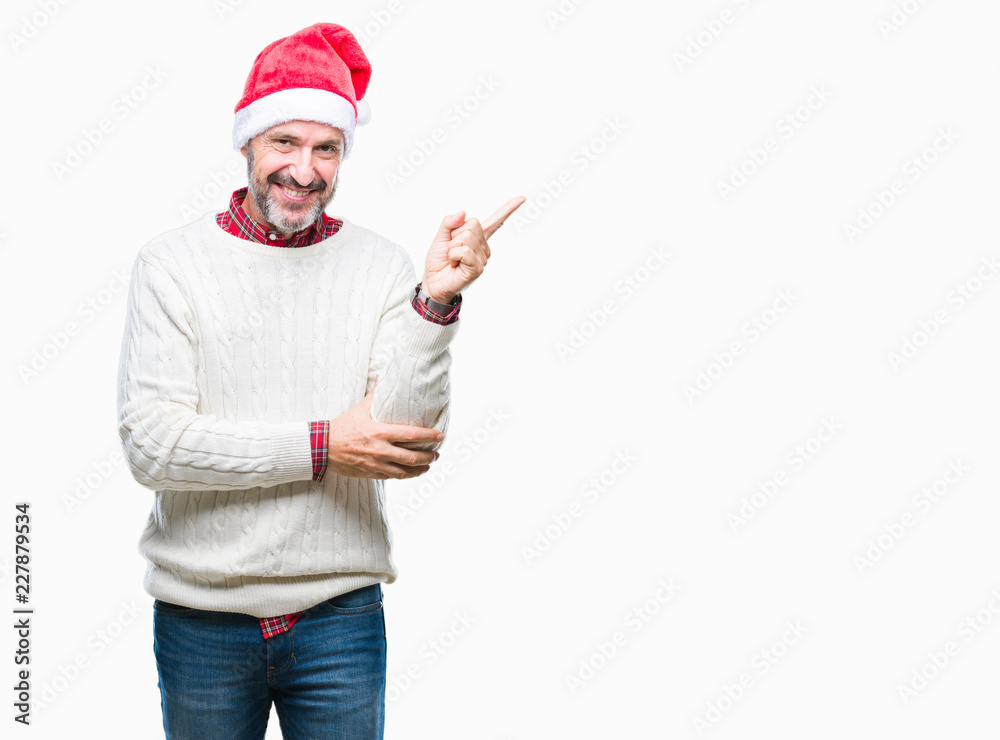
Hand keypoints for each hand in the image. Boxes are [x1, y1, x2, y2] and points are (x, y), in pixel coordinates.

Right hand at [327, 385, 442, 479]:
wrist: (322, 448)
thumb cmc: (341, 427)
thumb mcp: (359, 409)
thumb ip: (375, 395)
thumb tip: (384, 377)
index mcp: (379, 432)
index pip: (411, 435)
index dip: (428, 436)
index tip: (440, 435)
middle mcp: (380, 450)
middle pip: (412, 457)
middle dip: (429, 456)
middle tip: (438, 452)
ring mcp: (376, 464)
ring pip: (405, 471)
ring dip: (420, 468)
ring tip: (429, 464)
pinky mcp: (371, 473)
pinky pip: (393, 477)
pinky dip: (406, 475)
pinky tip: (412, 472)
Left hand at [422, 196, 525, 302]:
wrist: (432, 282)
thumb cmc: (438, 261)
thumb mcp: (440, 236)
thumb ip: (449, 222)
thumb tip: (463, 212)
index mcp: (477, 237)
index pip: (495, 221)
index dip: (508, 209)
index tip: (522, 198)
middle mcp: (483, 247)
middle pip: (473, 223)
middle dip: (455, 234)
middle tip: (451, 249)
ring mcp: (482, 259)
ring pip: (466, 237)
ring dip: (452, 247)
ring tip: (452, 259)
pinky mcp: (477, 269)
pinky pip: (464, 251)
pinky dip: (454, 255)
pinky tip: (454, 264)